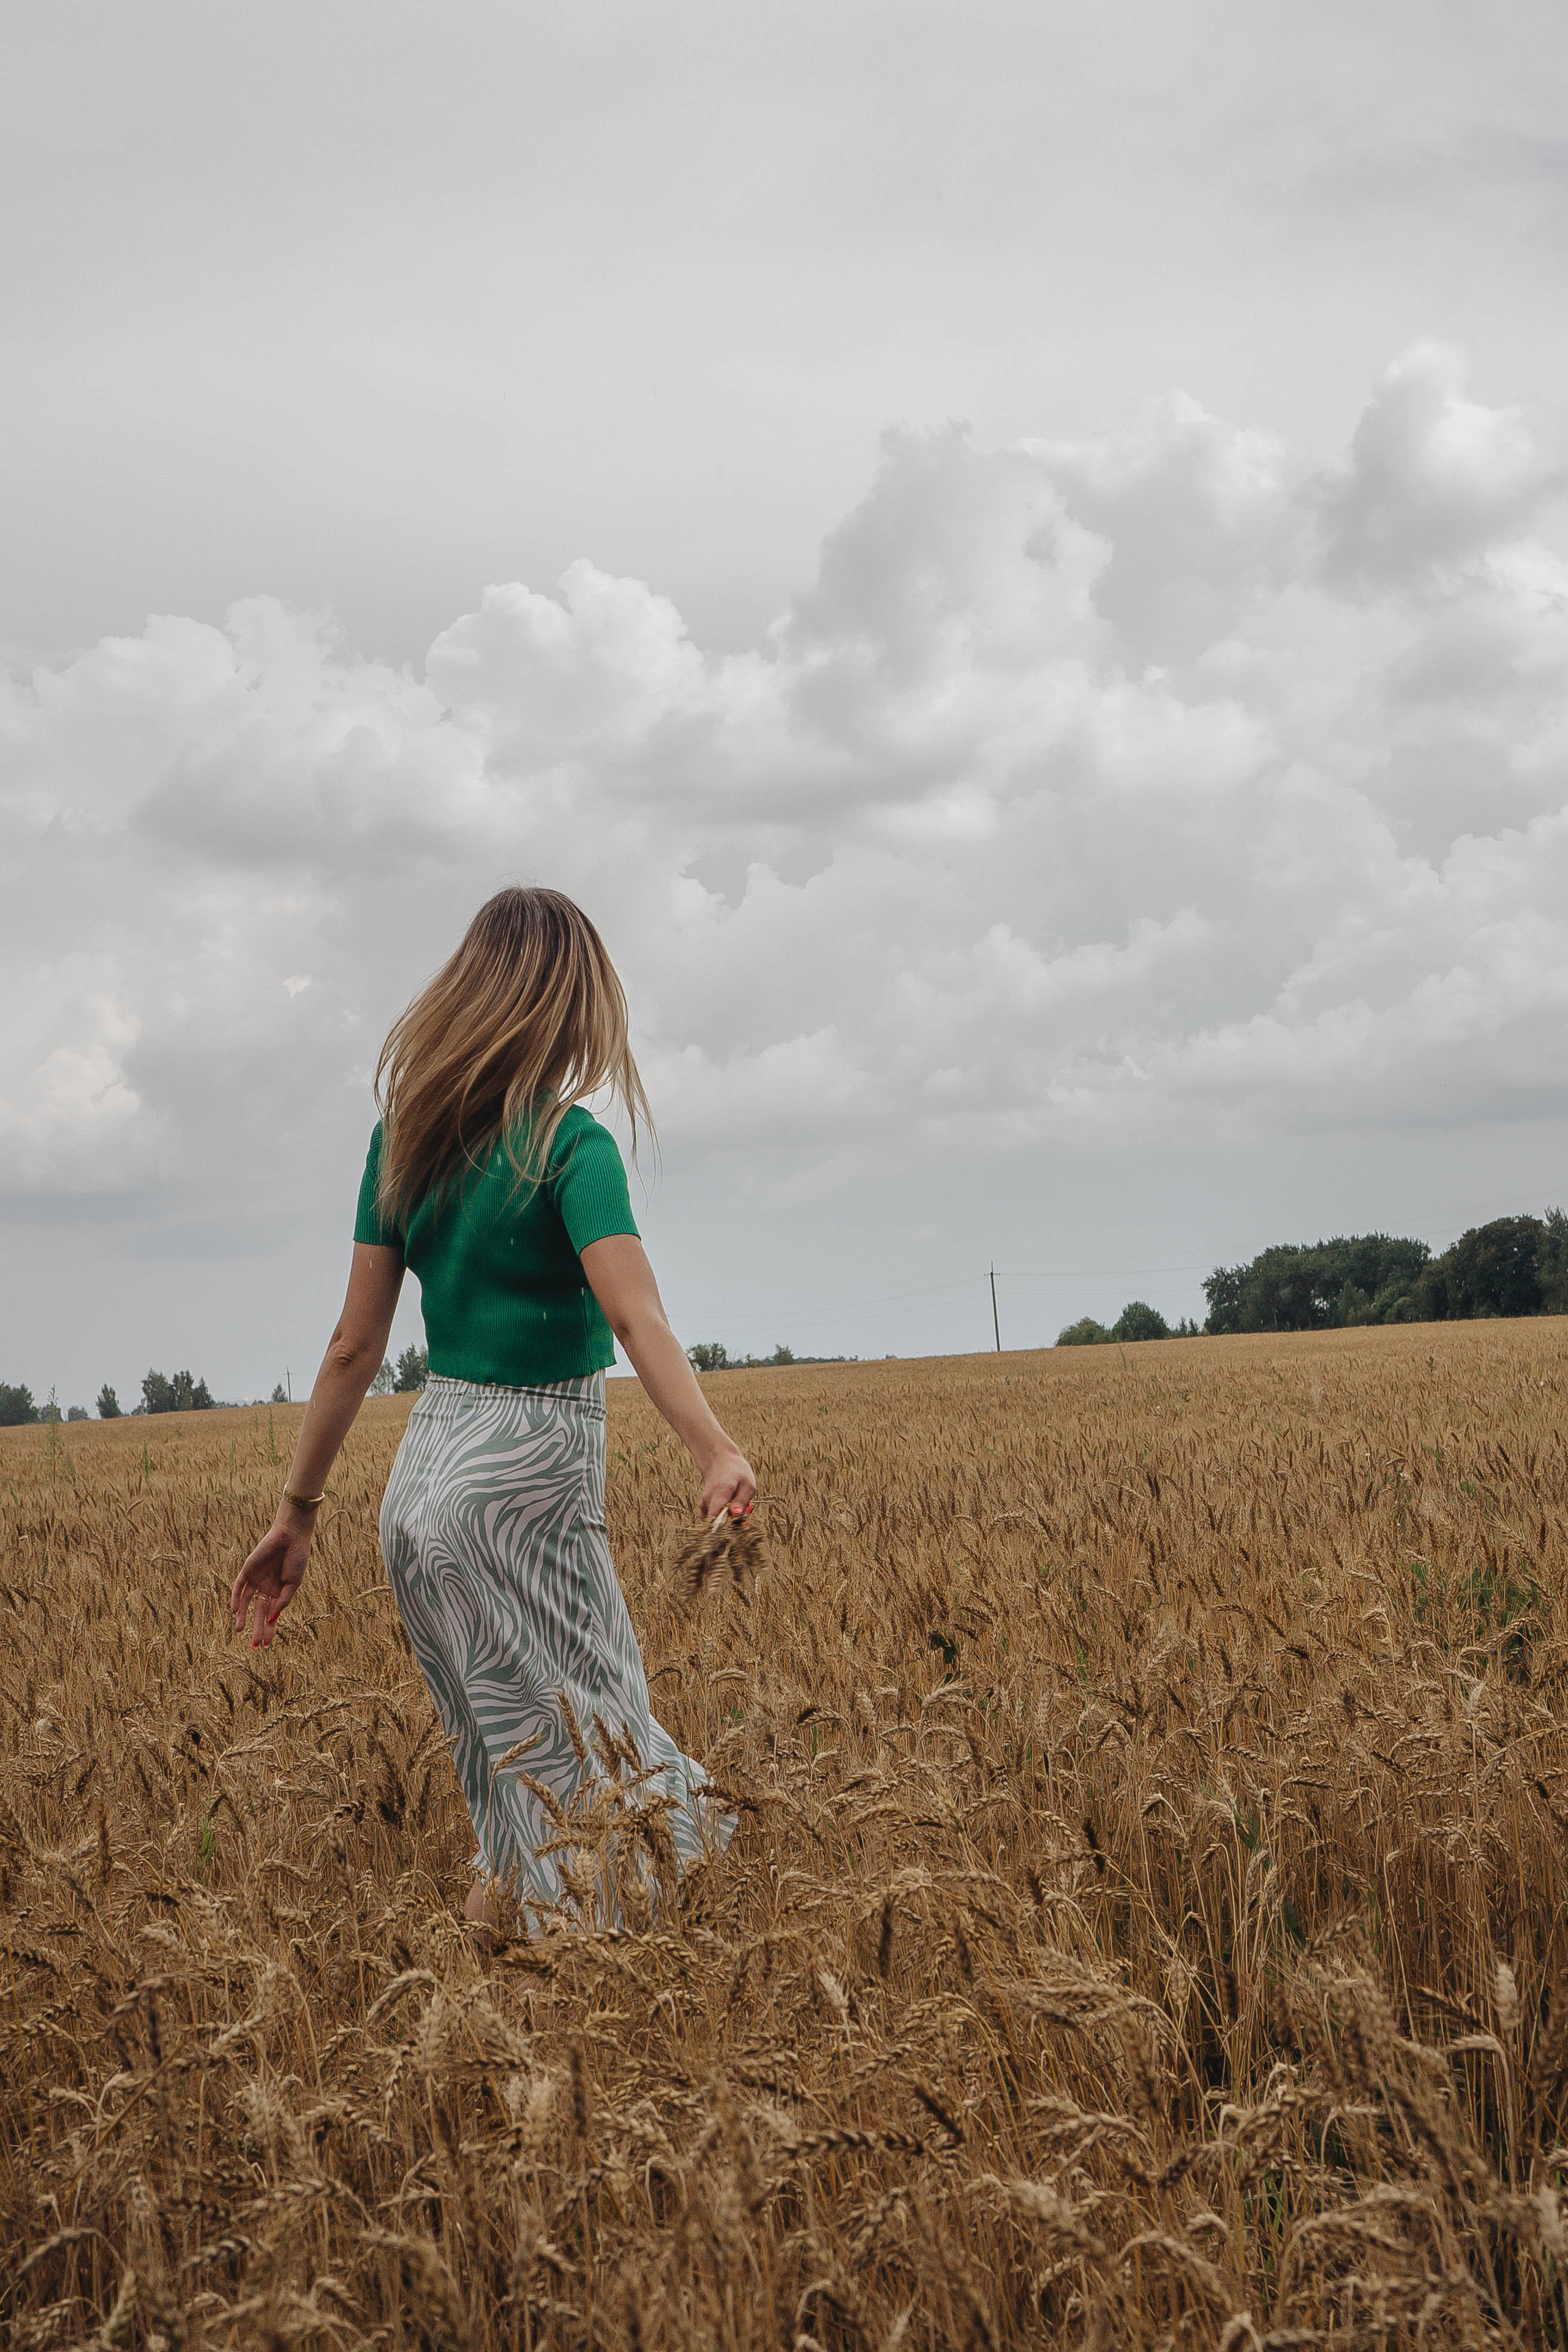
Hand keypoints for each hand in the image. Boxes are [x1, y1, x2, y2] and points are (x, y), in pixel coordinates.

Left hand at [230, 1512, 313, 1647]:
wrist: (292, 1536)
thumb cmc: (297, 1559)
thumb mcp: (294, 1584)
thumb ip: (282, 1601)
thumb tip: (272, 1619)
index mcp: (279, 1592)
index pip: (272, 1615)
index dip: (270, 1630)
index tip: (267, 1646)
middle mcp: (266, 1588)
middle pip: (259, 1612)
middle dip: (258, 1628)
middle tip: (255, 1645)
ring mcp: (256, 1579)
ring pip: (246, 1602)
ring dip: (243, 1617)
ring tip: (239, 1631)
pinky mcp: (247, 1569)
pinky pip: (239, 1586)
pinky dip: (236, 1598)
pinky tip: (235, 1610)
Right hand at [699, 1446, 755, 1521]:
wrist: (721, 1461)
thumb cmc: (738, 1473)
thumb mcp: (748, 1484)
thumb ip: (742, 1500)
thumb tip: (736, 1514)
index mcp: (721, 1491)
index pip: (716, 1517)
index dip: (726, 1527)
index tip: (739, 1526)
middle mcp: (708, 1498)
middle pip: (715, 1522)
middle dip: (730, 1526)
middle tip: (743, 1520)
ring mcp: (703, 1502)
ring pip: (712, 1522)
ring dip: (726, 1522)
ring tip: (736, 1512)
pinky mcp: (702, 1505)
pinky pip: (709, 1519)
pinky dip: (718, 1520)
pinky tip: (727, 1513)